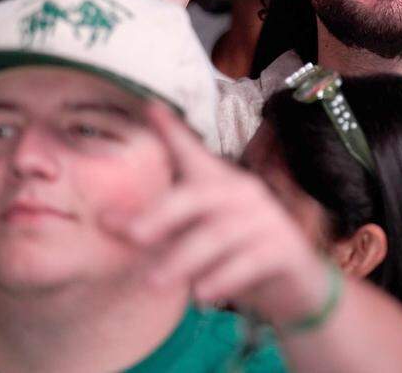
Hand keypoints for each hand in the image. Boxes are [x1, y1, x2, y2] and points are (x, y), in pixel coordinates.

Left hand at [104, 101, 332, 325]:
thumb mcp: (197, 238)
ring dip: (185, 258)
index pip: (195, 155)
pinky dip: (223, 278)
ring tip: (154, 282)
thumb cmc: (236, 256)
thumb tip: (105, 220)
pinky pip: (249, 262)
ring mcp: (267, 221)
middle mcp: (244, 195)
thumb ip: (160, 228)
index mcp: (221, 186)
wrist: (295, 286)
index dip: (174, 132)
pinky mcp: (284, 250)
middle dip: (164, 214)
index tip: (150, 107)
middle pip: (201, 195)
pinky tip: (202, 295)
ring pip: (221, 234)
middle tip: (132, 235)